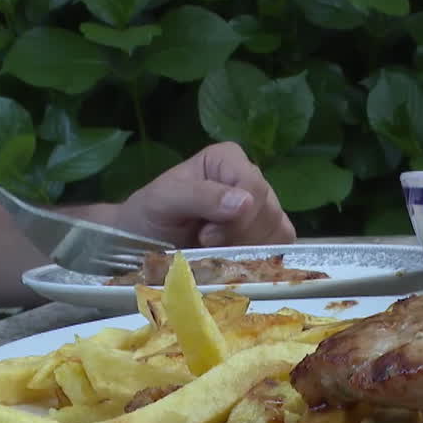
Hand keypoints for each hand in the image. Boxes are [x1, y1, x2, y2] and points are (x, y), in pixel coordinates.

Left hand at [115, 142, 294, 247]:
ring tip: (215, 254)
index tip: (206, 236)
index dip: (236, 218)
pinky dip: (258, 263)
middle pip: (268, 212)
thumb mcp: (164, 201)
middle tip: (205, 246)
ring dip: (246, 252)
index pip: (253, 186)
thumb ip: (200, 196)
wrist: (142, 245)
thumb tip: (244, 202)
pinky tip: (232, 262)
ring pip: (277, 234)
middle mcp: (251, 180)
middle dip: (238, 237)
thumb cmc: (150, 216)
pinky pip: (280, 250)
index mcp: (229, 159)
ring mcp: (264, 209)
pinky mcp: (269, 236)